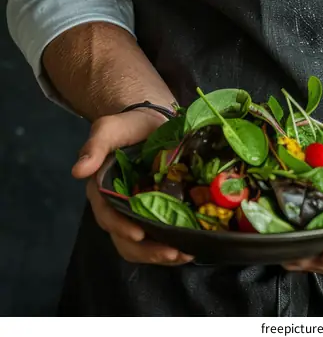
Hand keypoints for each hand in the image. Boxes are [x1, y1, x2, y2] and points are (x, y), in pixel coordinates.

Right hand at [72, 107, 193, 265]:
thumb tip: (78, 171)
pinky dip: (171, 245)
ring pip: (142, 245)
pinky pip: (158, 236)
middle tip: (172, 253)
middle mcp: (117, 207)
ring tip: (184, 255)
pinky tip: (189, 248)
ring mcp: (137, 212)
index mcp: (102, 191)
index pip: (107, 216)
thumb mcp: (109, 128)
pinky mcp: (156, 212)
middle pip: (125, 240)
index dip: (120, 227)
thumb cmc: (127, 126)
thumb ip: (95, 146)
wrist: (151, 121)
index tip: (139, 234)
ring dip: (160, 254)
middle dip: (147, 251)